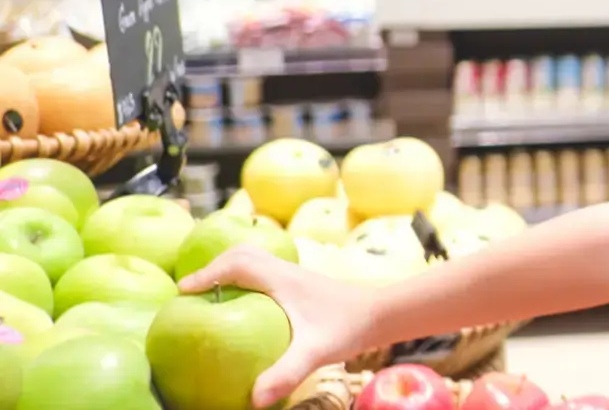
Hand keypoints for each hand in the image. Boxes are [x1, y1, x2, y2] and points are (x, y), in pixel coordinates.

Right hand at [179, 246, 373, 408]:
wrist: (383, 313)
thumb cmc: (349, 327)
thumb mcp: (315, 352)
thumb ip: (285, 373)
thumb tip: (253, 400)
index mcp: (282, 278)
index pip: (237, 264)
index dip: (207, 273)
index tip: (183, 291)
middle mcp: (287, 270)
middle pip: (243, 254)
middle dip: (214, 266)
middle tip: (192, 288)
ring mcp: (295, 275)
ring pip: (256, 259)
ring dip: (231, 268)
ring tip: (212, 292)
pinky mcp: (302, 283)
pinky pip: (266, 271)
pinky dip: (247, 277)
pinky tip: (246, 305)